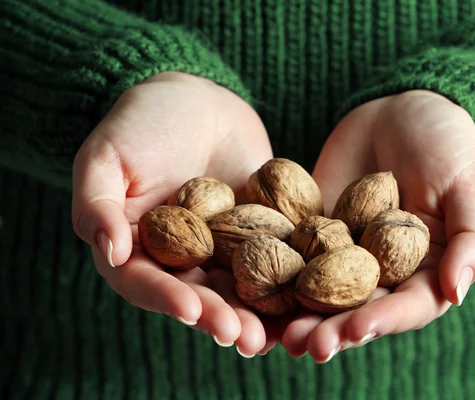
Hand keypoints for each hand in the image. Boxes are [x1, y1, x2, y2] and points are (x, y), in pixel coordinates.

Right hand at [71, 72, 274, 355]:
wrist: (195, 99)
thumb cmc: (140, 123)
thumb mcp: (106, 155)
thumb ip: (96, 203)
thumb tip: (110, 252)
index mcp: (137, 248)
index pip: (148, 282)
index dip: (168, 298)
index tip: (192, 309)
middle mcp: (180, 258)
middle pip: (199, 295)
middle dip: (222, 318)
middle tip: (245, 339)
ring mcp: (222, 248)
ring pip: (239, 288)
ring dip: (257, 315)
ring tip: (277, 336)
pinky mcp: (259, 232)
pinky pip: (274, 258)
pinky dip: (288, 281)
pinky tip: (306, 301)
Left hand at [281, 90, 474, 361]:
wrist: (400, 108)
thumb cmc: (448, 144)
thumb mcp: (469, 186)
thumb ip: (472, 239)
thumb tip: (457, 293)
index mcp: (427, 271)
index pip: (406, 306)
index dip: (380, 321)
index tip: (353, 331)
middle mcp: (385, 271)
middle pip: (359, 309)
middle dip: (332, 329)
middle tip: (303, 345)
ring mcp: (347, 252)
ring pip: (322, 291)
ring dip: (300, 315)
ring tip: (274, 335)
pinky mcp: (316, 230)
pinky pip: (295, 255)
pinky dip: (278, 274)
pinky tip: (254, 289)